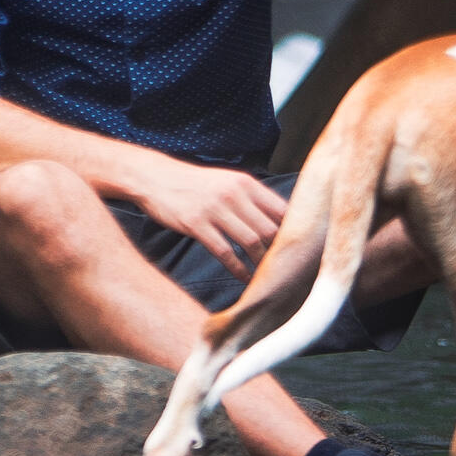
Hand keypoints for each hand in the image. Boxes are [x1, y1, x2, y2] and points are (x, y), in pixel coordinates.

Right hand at [134, 161, 287, 279]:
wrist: (156, 177)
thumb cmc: (196, 184)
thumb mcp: (227, 181)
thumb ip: (252, 198)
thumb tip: (282, 221)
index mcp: (245, 182)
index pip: (281, 209)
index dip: (294, 231)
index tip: (300, 250)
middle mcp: (233, 193)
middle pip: (269, 228)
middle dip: (280, 252)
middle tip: (286, 270)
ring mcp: (214, 209)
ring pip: (251, 242)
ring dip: (261, 263)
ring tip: (267, 277)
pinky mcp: (196, 224)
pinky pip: (224, 252)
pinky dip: (238, 269)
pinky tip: (244, 277)